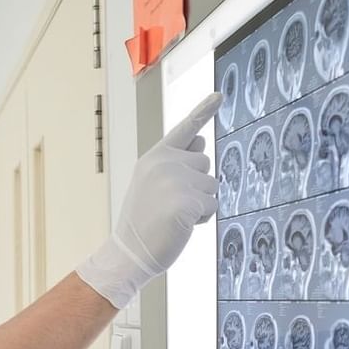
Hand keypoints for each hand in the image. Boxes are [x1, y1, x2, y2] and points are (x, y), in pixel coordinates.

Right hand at [76, 92, 222, 307]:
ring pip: (212, 185)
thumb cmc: (142, 223)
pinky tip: (179, 225)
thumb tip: (202, 142)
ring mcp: (176, 180)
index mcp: (154, 157)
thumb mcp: (152, 185)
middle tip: (170, 205)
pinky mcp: (188, 200)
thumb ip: (175, 162)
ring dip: (200, 203)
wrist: (128, 253)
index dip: (204, 111)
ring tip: (173, 215)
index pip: (184, 129)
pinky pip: (212, 204)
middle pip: (205, 163)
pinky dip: (201, 218)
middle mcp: (165, 163)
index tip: (219, 96)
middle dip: (196, 185)